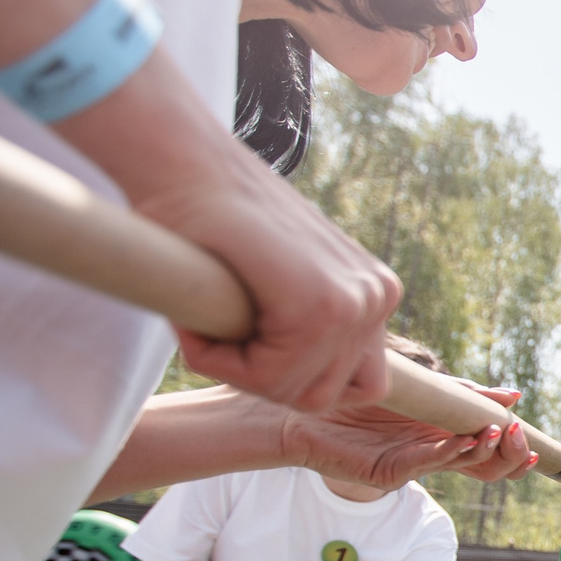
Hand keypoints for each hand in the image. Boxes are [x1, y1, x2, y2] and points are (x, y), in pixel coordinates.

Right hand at [55, 56, 402, 413]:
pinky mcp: (319, 305)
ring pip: (295, 393)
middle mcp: (377, 297)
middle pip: (324, 395)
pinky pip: (265, 378)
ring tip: (208, 317)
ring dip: (238, 371)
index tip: (245, 333)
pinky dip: (217, 361)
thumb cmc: (216, 225)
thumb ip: (308, 324)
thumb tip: (322, 393)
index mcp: (375, 294)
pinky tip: (198, 315)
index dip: (287, 376)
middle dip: (263, 379)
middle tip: (219, 327)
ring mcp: (354, 302)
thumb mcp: (281, 278)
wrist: (183, 164)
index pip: (350, 385)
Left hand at [278, 383, 536, 488]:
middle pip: (487, 468)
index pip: (493, 455)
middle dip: (510, 456)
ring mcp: (414, 465)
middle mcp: (434, 454)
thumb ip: (463, 394)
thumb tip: (515, 396)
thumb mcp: (423, 390)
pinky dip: (450, 451)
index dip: (517, 453)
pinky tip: (465, 438)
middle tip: (519, 437)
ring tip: (496, 433)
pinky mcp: (391, 472)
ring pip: (462, 465)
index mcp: (445, 437)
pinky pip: (428, 462)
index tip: (535, 443)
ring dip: (483, 450)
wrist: (302, 411)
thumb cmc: (357, 398)